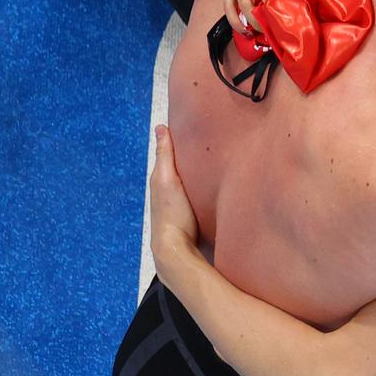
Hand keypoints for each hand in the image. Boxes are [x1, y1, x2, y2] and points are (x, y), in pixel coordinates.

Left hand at [149, 126, 200, 285]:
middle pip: (180, 168)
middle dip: (191, 155)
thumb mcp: (167, 179)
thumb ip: (165, 155)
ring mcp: (180, 204)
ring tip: (216, 160)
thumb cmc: (171, 214)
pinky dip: (203, 187)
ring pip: (190, 182)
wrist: (176, 249)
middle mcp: (169, 191)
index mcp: (161, 180)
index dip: (178, 141)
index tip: (192, 126)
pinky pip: (198, 195)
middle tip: (208, 140)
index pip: (169, 154)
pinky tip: (215, 186)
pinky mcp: (193, 215)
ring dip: (199, 173)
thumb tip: (160, 127)